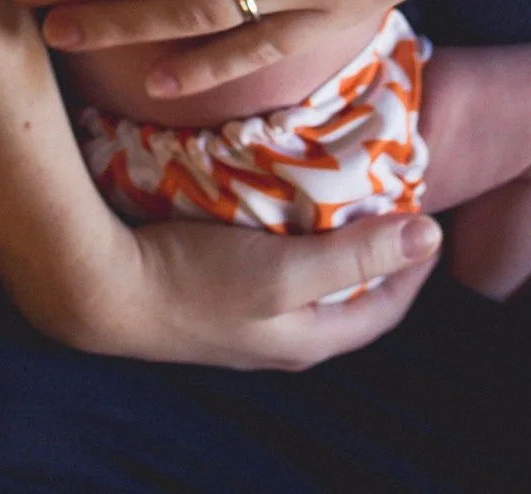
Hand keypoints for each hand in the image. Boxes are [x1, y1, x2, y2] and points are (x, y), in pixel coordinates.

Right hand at [57, 208, 445, 369]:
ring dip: (331, 237)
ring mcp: (247, 316)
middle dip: (376, 248)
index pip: (386, 307)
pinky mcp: (216, 291)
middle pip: (350, 292)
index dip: (414, 264)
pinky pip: (272, 263)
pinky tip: (279, 200)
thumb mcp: (285, 270)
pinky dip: (289, 232)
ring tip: (342, 190)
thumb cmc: (194, 281)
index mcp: (309, 340)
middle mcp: (283, 336)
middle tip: (388, 194)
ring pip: (310, 277)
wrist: (100, 287)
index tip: (427, 211)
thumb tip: (430, 236)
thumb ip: (355, 256)